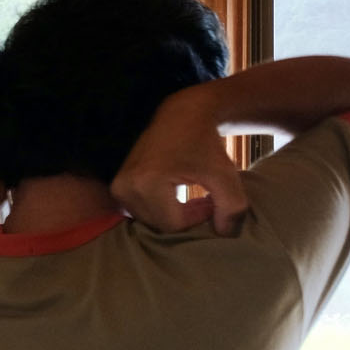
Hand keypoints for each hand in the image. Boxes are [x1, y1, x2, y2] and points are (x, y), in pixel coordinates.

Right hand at [110, 90, 246, 234]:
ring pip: (150, 220)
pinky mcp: (117, 186)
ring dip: (173, 214)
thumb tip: (224, 234)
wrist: (180, 115)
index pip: (173, 224)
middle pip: (159, 224)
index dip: (198, 218)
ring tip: (192, 198)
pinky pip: (141, 211)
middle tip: (205, 201)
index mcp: (148, 182)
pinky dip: (160, 208)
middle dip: (185, 218)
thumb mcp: (225, 174)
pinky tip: (176, 196)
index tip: (212, 200)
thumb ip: (232, 207)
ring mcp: (118, 186)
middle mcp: (126, 186)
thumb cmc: (205, 144)